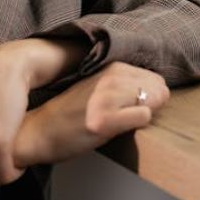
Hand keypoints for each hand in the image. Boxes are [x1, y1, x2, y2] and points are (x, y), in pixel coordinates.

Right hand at [13, 62, 168, 166]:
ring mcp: (107, 97)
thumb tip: (160, 91)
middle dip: (151, 105)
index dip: (150, 97)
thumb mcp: (99, 89)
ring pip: (153, 101)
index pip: (155, 78)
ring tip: (119, 122)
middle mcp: (111, 77)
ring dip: (142, 115)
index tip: (132, 107)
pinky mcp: (104, 120)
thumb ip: (126, 85)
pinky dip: (137, 126)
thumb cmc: (71, 114)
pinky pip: (143, 117)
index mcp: (112, 67)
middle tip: (127, 117)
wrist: (39, 132)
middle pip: (159, 88)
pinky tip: (117, 129)